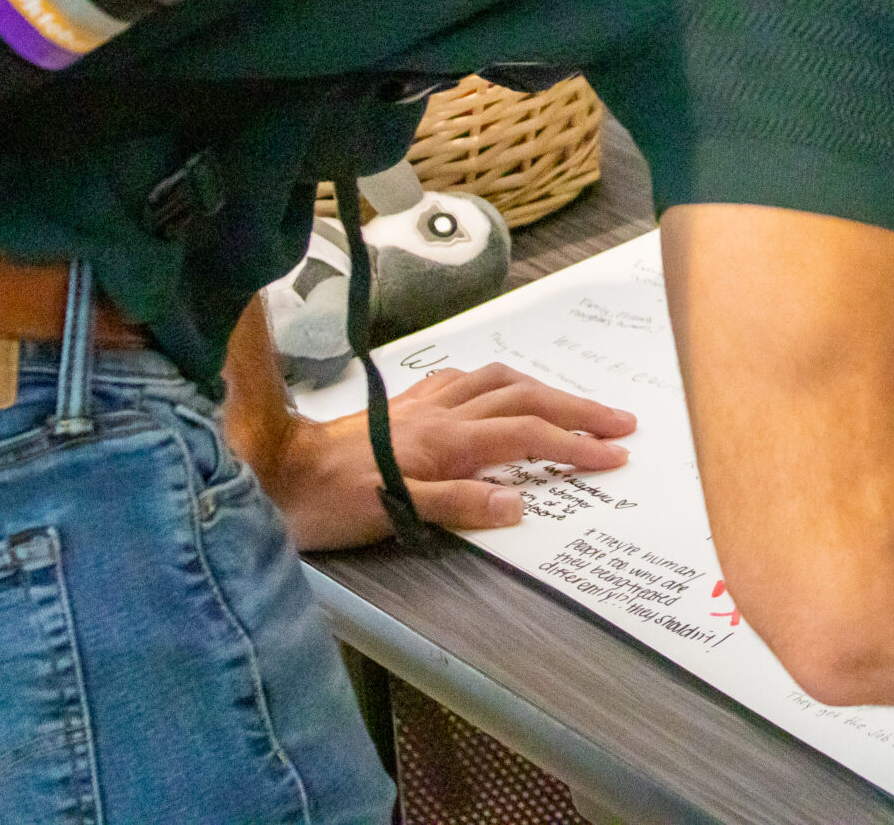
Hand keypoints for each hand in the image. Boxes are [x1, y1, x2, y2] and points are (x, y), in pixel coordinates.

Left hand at [258, 363, 637, 551]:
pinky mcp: (405, 406)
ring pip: (499, 380)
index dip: (575, 444)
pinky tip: (501, 393)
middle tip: (620, 423)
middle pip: (526, 397)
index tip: (616, 456)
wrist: (273, 474)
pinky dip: (499, 383)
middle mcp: (441, 412)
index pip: (528, 435)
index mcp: (446, 440)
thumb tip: (519, 503)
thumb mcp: (392, 513)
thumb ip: (457, 504)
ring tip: (574, 405)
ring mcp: (423, 404)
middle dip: (577, 408)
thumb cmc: (328, 502)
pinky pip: (466, 380)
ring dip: (544, 388)